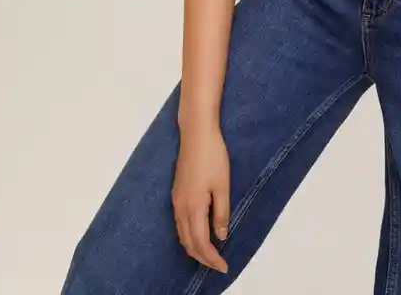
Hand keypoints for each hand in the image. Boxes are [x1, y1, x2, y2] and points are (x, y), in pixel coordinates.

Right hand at [173, 123, 229, 273]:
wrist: (196, 133)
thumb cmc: (213, 157)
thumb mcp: (222, 186)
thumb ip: (221, 213)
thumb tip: (220, 236)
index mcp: (193, 207)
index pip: (200, 242)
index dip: (211, 258)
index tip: (224, 267)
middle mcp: (180, 207)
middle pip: (188, 242)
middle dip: (202, 257)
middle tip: (218, 264)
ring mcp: (176, 199)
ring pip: (182, 233)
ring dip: (194, 247)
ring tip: (209, 254)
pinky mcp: (177, 192)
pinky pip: (180, 223)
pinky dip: (188, 234)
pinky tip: (198, 233)